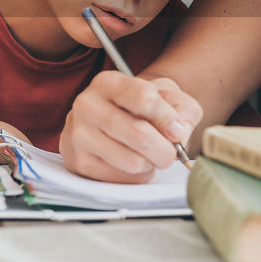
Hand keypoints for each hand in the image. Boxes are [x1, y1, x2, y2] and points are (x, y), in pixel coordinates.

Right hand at [60, 71, 201, 182]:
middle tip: (170, 151)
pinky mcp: (79, 162)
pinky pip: (122, 178)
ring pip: (132, 161)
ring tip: (149, 155)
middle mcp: (87, 105)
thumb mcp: (169, 98)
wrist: (115, 120)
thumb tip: (177, 133)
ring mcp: (79, 134)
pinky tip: (133, 162)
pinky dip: (137, 175)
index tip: (176, 130)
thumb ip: (182, 111)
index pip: (144, 99)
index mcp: (108, 83)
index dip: (167, 118)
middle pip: (139, 134)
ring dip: (150, 163)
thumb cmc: (145, 108)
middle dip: (165, 149)